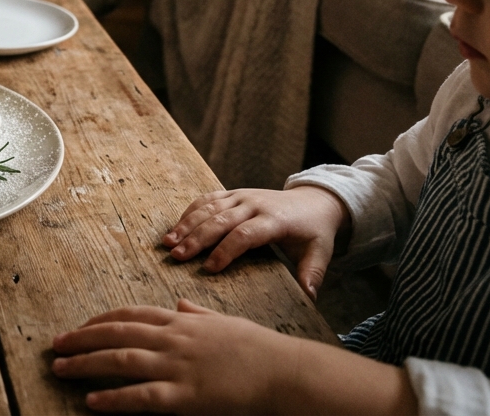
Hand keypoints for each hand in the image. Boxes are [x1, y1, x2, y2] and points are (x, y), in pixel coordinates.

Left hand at [51, 300, 415, 414]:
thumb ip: (200, 314)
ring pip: (120, 360)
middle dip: (82, 338)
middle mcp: (173, 338)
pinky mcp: (184, 395)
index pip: (131, 315)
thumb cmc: (260, 349)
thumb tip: (182, 304)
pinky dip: (112, 398)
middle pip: (116, 333)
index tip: (80, 325)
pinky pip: (140, 396)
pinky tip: (91, 400)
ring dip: (85, 363)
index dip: (100, 320)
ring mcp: (177, 365)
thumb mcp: (227, 322)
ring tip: (60, 368)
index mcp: (182, 321)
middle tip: (55, 344)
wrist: (285, 371)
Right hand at [162, 186, 348, 298]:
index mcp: (274, 220)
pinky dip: (189, 212)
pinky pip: (207, 199)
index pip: (245, 235)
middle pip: (220, 220)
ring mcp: (241, 196)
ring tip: (168, 242)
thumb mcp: (320, 251)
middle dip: (196, 239)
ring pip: (209, 208)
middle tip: (177, 256)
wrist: (314, 199)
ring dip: (187, 225)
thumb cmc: (314, 231)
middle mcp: (254, 204)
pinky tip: (176, 227)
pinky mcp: (233, 193)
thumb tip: (309, 296)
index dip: (225, 251)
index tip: (209, 269)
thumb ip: (312, 272)